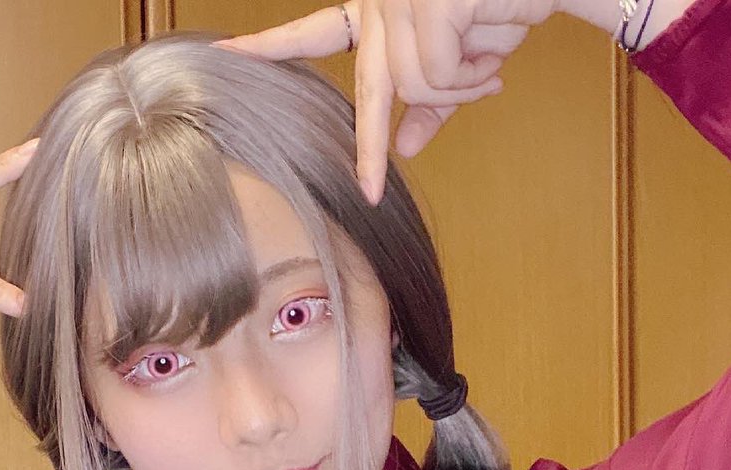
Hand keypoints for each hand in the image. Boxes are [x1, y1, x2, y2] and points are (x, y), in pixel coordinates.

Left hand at [217, 0, 558, 204]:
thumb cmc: (508, 10)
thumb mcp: (464, 62)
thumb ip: (430, 103)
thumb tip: (404, 146)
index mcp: (381, 6)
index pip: (316, 34)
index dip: (271, 48)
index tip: (222, 55)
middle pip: (375, 88)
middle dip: (371, 148)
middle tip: (371, 191)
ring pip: (414, 85)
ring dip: (462, 87)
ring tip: (491, 60)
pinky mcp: (432, 0)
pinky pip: (437, 73)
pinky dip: (473, 73)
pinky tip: (497, 43)